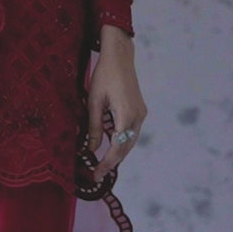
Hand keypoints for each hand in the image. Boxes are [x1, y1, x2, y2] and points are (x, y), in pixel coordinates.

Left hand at [87, 28, 146, 182]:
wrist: (119, 57)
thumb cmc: (104, 75)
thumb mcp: (94, 101)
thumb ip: (94, 127)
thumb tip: (91, 149)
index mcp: (126, 115)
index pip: (117, 148)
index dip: (107, 163)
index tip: (96, 174)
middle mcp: (138, 116)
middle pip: (126, 147)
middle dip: (112, 161)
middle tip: (97, 173)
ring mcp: (141, 113)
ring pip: (130, 141)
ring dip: (117, 152)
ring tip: (101, 163)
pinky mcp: (140, 110)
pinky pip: (131, 131)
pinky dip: (121, 140)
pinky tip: (110, 144)